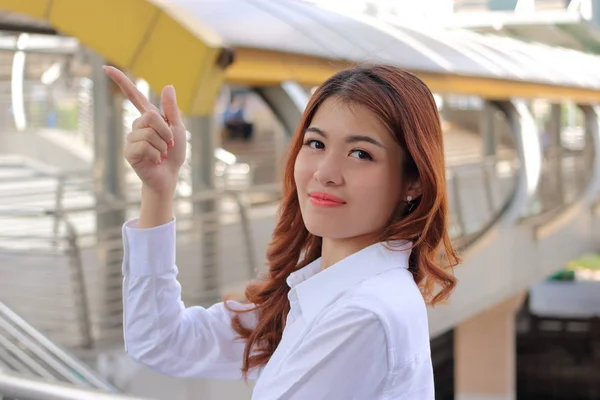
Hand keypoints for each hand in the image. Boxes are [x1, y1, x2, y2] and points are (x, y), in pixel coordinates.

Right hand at [103, 66, 186, 195]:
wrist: (169, 175)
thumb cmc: (173, 153)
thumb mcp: (177, 128)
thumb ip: (171, 109)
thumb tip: (168, 85)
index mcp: (148, 117)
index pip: (133, 95)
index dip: (121, 81)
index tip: (106, 67)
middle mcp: (137, 125)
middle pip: (150, 116)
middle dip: (166, 131)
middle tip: (169, 144)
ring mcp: (131, 138)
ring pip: (149, 133)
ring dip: (162, 145)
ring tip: (161, 154)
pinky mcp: (129, 151)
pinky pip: (144, 146)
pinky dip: (156, 154)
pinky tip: (154, 160)